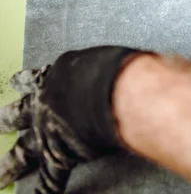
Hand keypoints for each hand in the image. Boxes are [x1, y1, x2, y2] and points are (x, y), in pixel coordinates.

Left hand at [0, 46, 146, 192]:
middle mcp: (47, 103)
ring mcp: (49, 131)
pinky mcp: (60, 155)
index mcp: (59, 76)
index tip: (18, 82)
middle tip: (0, 122)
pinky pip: (50, 178)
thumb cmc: (119, 71)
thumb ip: (106, 67)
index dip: (27, 82)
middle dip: (9, 118)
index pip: (37, 79)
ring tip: (2, 174)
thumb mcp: (106, 61)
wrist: (117, 92)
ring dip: (11, 164)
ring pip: (24, 149)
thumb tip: (125, 65)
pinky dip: (45, 191)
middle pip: (20, 113)